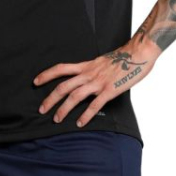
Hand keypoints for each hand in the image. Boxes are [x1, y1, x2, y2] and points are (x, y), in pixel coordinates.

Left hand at [34, 42, 157, 127]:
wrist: (139, 52)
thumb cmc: (123, 58)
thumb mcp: (101, 62)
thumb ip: (91, 71)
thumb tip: (84, 80)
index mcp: (86, 66)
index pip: (61, 68)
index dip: (47, 74)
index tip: (36, 82)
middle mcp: (89, 74)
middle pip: (64, 86)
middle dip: (50, 98)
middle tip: (41, 109)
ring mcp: (98, 82)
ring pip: (75, 96)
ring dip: (64, 109)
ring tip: (57, 119)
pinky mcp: (109, 90)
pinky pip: (94, 105)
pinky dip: (86, 115)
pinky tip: (80, 123)